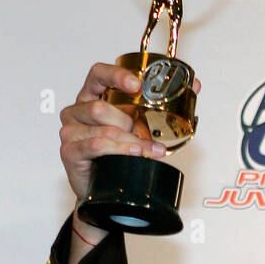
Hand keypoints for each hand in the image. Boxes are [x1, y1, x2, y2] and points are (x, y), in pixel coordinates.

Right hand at [58, 62, 198, 263]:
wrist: (105, 189)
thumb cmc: (121, 154)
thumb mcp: (142, 127)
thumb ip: (164, 106)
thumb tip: (194, 87)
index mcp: (92, 96)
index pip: (98, 74)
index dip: (116, 75)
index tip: (137, 85)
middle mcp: (77, 110)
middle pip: (101, 107)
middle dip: (129, 122)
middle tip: (144, 134)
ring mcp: (70, 130)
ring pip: (103, 128)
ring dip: (131, 140)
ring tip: (148, 150)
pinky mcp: (69, 150)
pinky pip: (95, 145)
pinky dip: (119, 150)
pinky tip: (134, 154)